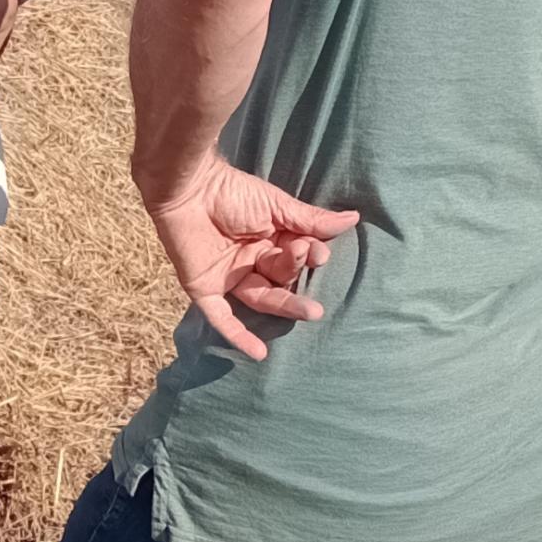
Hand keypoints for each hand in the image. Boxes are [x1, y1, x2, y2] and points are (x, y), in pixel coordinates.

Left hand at [145, 159, 360, 361]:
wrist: (188, 188)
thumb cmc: (231, 190)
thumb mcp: (276, 205)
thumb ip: (310, 220)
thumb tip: (352, 219)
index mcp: (269, 240)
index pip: (297, 257)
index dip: (309, 257)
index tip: (317, 253)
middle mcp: (251, 261)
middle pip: (281, 279)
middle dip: (298, 279)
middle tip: (315, 285)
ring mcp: (229, 277)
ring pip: (261, 298)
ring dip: (285, 306)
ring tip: (311, 311)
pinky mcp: (205, 289)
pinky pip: (222, 317)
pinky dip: (238, 336)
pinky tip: (259, 353)